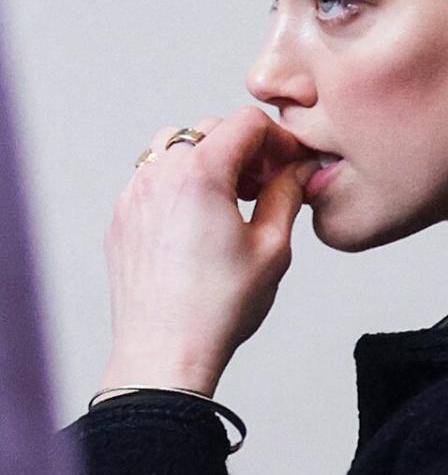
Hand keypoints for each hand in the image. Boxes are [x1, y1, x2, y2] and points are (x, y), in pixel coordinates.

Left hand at [101, 107, 316, 395]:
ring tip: (231, 200)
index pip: (246, 123)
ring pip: (176, 148)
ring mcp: (135, 195)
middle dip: (245, 150)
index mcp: (200, 174)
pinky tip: (201, 223)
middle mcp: (160, 175)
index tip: (291, 164)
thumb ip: (288, 195)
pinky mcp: (123, 218)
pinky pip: (154, 179)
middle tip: (267, 186)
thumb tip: (298, 170)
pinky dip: (181, 185)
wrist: (166, 351)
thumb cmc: (218, 308)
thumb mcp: (272, 248)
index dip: (279, 139)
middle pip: (210, 130)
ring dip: (209, 162)